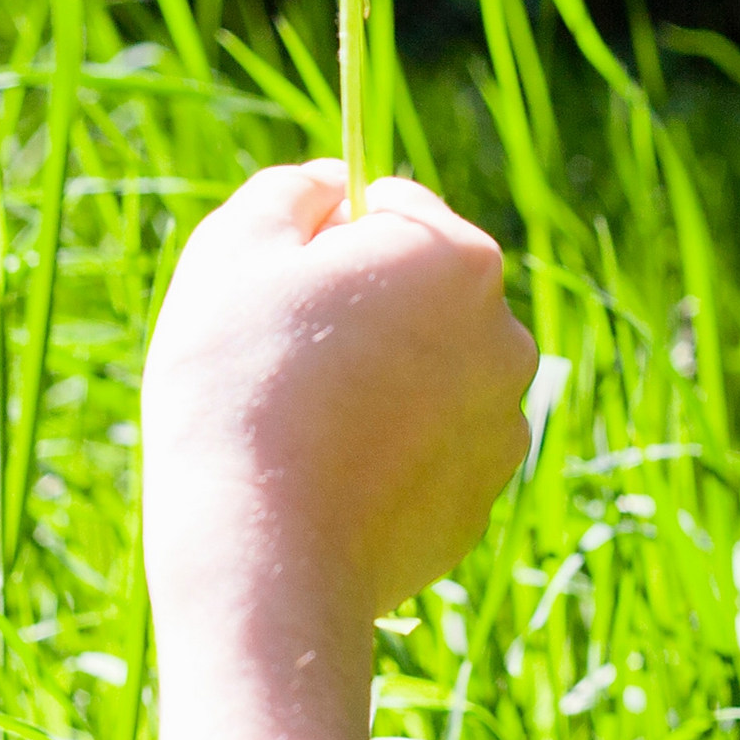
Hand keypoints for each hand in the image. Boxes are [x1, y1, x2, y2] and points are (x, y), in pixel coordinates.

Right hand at [133, 164, 538, 739]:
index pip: (390, 210)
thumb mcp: (235, 251)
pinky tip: (323, 483)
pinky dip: (380, 459)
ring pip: (420, 377)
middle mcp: (504, 337)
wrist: (263, 556)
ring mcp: (500, 428)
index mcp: (459, 258)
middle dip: (355, 314)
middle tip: (278, 361)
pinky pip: (421, 456)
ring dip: (372, 386)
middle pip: (415, 296)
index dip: (320, 241)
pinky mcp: (477, 505)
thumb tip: (332, 183)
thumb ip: (291, 192)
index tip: (274, 291)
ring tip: (299, 427)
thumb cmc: (240, 385)